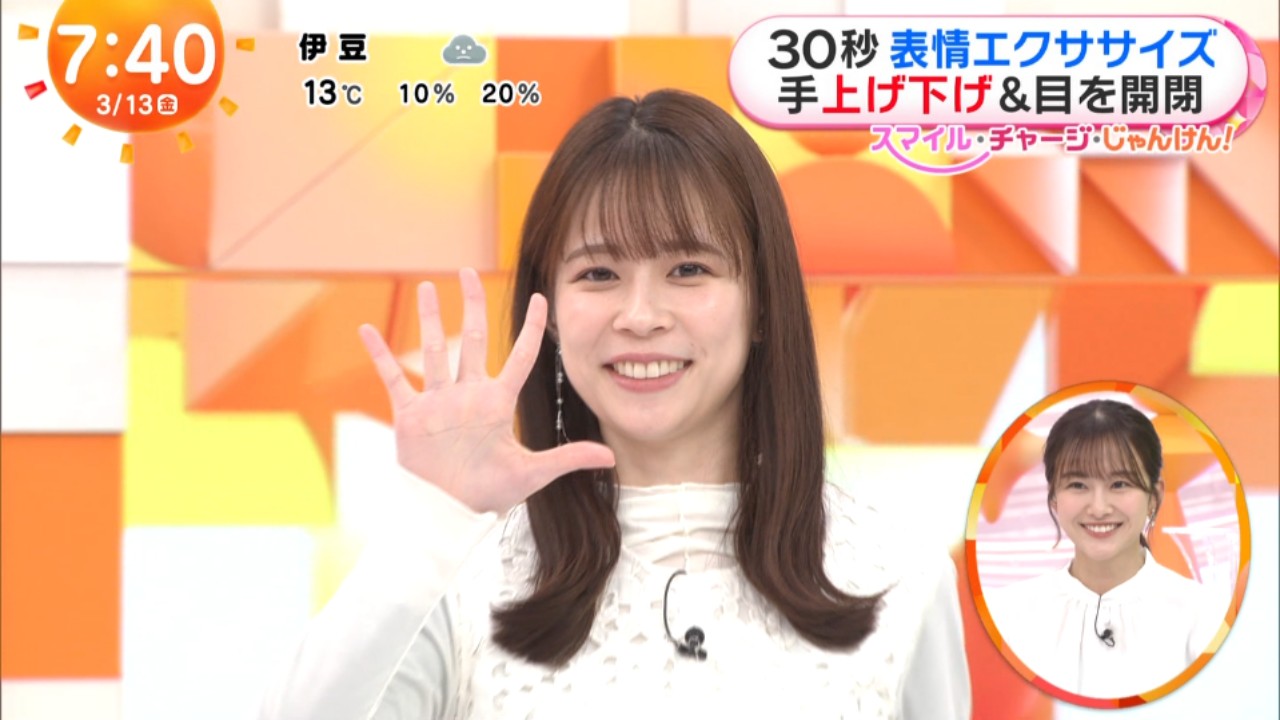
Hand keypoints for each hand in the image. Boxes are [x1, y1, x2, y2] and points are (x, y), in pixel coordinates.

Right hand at [358, 268, 614, 514]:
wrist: (449, 513)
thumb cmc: (489, 493)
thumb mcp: (533, 474)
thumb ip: (568, 459)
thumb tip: (611, 459)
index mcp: (498, 403)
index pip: (521, 357)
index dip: (532, 328)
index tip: (542, 298)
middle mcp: (468, 394)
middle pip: (472, 339)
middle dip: (472, 305)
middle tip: (468, 272)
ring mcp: (438, 402)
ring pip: (434, 350)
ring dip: (430, 318)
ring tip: (428, 286)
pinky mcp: (411, 415)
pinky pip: (393, 378)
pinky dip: (379, 355)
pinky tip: (367, 330)